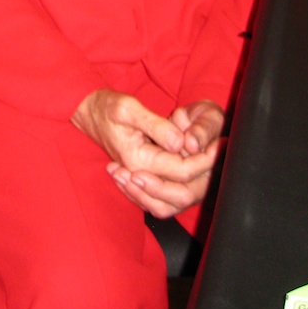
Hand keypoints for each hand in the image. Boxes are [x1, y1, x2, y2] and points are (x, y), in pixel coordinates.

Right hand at [72, 91, 223, 218]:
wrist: (88, 113)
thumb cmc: (107, 107)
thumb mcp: (129, 108)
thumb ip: (156, 125)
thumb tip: (180, 142)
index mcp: (137, 159)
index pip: (181, 171)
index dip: (204, 160)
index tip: (219, 145)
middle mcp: (138, 174)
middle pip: (180, 192)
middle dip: (203, 175)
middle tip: (219, 153)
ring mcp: (138, 177)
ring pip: (172, 201)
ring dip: (193, 185)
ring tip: (210, 164)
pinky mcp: (140, 177)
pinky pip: (162, 197)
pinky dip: (180, 187)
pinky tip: (194, 169)